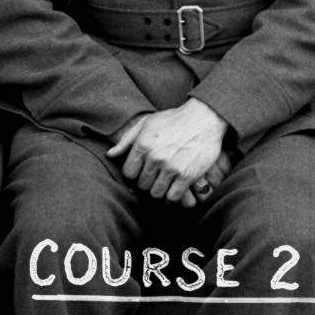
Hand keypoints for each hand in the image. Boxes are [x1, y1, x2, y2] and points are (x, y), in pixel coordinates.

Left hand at [109, 102, 229, 204]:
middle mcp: (155, 157)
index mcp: (143, 144)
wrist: (205, 117)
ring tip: (165, 183)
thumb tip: (110, 155)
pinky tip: (175, 189)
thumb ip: (127, 140)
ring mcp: (171, 167)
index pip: (128, 173)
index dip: (134, 174)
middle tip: (156, 177)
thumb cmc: (174, 119)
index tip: (143, 171)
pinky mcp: (187, 175)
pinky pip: (173, 197)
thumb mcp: (148, 123)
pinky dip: (173, 197)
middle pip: (142, 185)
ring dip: (160, 190)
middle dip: (148, 182)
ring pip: (156, 193)